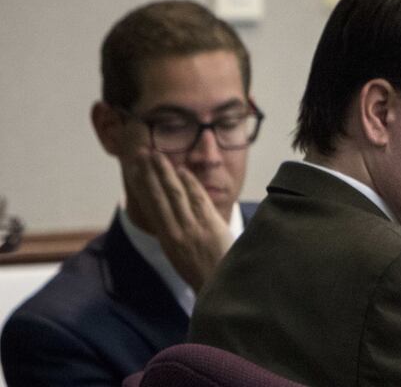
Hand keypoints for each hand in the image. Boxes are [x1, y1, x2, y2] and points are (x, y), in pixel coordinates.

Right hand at [126, 149, 232, 291]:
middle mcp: (176, 232)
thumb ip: (175, 234)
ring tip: (156, 155)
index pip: (151, 206)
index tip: (134, 170)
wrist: (222, 289)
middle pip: (160, 196)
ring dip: (165, 172)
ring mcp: (193, 228)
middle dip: (149, 173)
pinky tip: (181, 170)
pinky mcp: (211, 226)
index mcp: (168, 240)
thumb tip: (168, 214)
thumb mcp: (182, 255)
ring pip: (175, 194)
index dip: (142, 186)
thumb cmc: (204, 273)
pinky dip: (189, 183)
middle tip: (141, 154)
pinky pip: (198, 199)